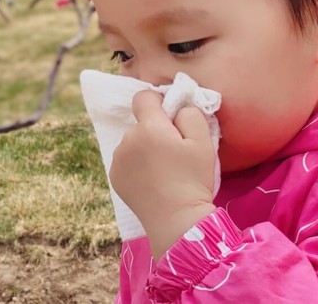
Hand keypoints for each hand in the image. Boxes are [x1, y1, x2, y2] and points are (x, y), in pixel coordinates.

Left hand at [109, 90, 216, 259]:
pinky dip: (136, 164)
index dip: (159, 102)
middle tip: (174, 152)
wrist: (176, 220)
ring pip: (133, 142)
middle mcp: (127, 139)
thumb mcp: (203, 141)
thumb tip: (177, 107)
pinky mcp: (114, 176)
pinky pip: (126, 160)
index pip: (144, 97)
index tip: (172, 119)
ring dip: (144, 147)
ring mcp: (118, 159)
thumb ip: (190, 114)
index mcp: (149, 127)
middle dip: (155, 129)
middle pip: (140, 122)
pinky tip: (151, 180)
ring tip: (163, 170)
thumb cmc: (193, 179)